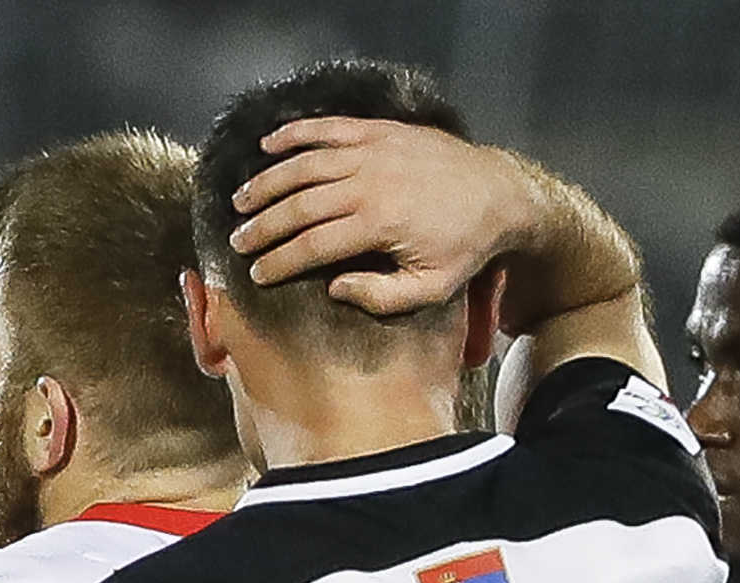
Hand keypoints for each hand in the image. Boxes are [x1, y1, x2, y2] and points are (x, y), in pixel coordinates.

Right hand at [229, 117, 533, 317]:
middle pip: (300, 204)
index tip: (256, 275)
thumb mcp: (430, 288)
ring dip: (268, 182)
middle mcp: (370, 182)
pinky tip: (269, 144)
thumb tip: (333, 289)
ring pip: (306, 165)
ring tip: (241, 201)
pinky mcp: (381, 131)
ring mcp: (374, 151)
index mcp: (379, 224)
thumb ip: (379, 298)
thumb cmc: (464, 247)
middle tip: (238, 242)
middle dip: (263, 225)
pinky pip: (330, 128)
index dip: (278, 262)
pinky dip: (296, 133)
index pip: (312, 245)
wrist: (501, 194)